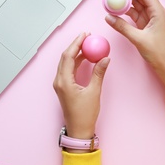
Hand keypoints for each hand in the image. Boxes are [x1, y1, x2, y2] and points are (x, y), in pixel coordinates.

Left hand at [53, 33, 109, 148]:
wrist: (78, 130)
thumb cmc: (85, 114)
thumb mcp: (94, 92)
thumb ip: (99, 73)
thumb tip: (105, 58)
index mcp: (64, 81)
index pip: (68, 56)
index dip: (76, 43)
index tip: (85, 35)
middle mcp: (59, 81)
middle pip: (65, 57)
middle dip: (75, 45)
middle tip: (86, 37)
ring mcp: (60, 84)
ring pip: (66, 63)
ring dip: (75, 53)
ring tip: (87, 45)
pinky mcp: (64, 87)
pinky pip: (68, 69)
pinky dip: (76, 62)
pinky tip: (84, 58)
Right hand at [105, 0, 164, 98]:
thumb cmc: (159, 52)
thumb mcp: (138, 39)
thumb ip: (122, 27)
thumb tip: (109, 17)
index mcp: (157, 11)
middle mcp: (154, 11)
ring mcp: (150, 17)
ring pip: (136, 3)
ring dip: (124, 1)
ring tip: (111, 0)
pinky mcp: (145, 24)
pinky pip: (134, 13)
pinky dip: (125, 11)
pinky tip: (116, 11)